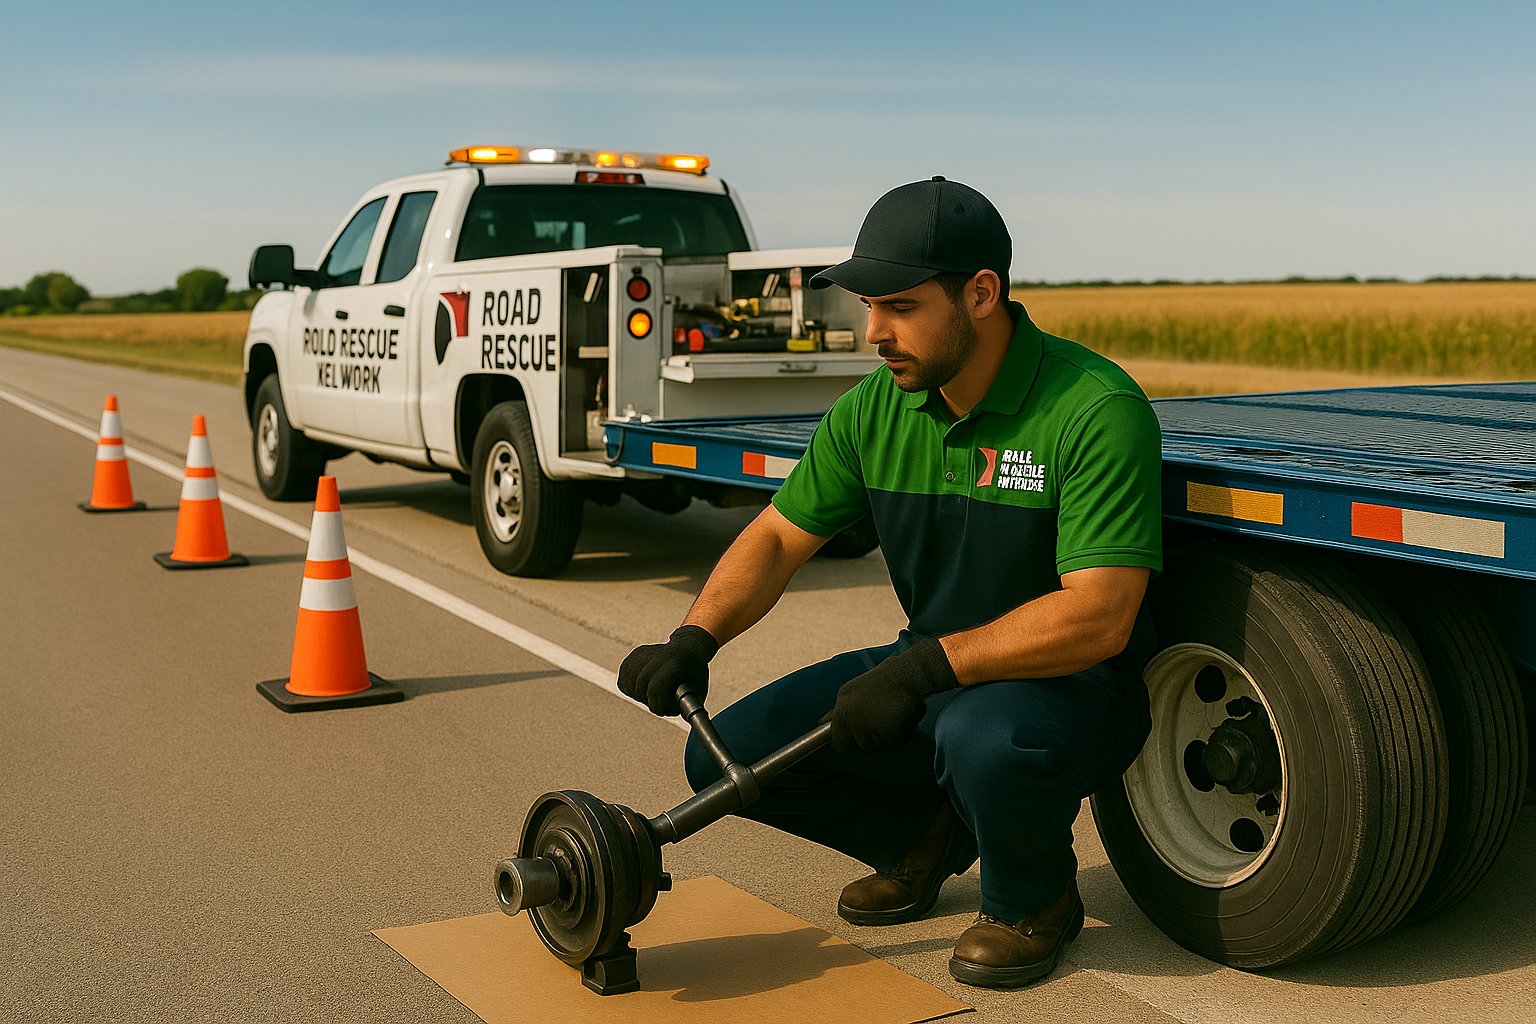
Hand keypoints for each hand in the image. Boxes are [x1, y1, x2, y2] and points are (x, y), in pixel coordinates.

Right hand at [618, 625, 718, 716]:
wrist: (688, 648)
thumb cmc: (694, 673)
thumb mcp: (700, 688)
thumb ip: (692, 705)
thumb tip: (686, 718)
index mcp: (674, 664)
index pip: (656, 688)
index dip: (659, 705)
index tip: (665, 710)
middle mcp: (657, 656)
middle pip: (641, 686)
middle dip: (648, 701)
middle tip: (657, 704)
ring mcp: (644, 654)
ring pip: (629, 682)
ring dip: (637, 695)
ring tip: (649, 696)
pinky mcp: (634, 655)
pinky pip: (623, 677)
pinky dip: (628, 687)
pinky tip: (640, 688)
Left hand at [820, 636, 959, 751]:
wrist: (907, 673)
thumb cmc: (885, 679)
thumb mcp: (854, 691)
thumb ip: (842, 709)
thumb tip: (823, 723)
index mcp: (843, 706)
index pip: (837, 739)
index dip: (846, 742)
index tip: (849, 742)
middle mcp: (852, 718)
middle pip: (862, 745)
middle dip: (873, 737)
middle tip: (884, 718)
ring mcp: (870, 727)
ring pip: (879, 745)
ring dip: (889, 735)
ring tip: (894, 713)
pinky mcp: (889, 733)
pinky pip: (897, 742)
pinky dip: (904, 733)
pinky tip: (905, 716)